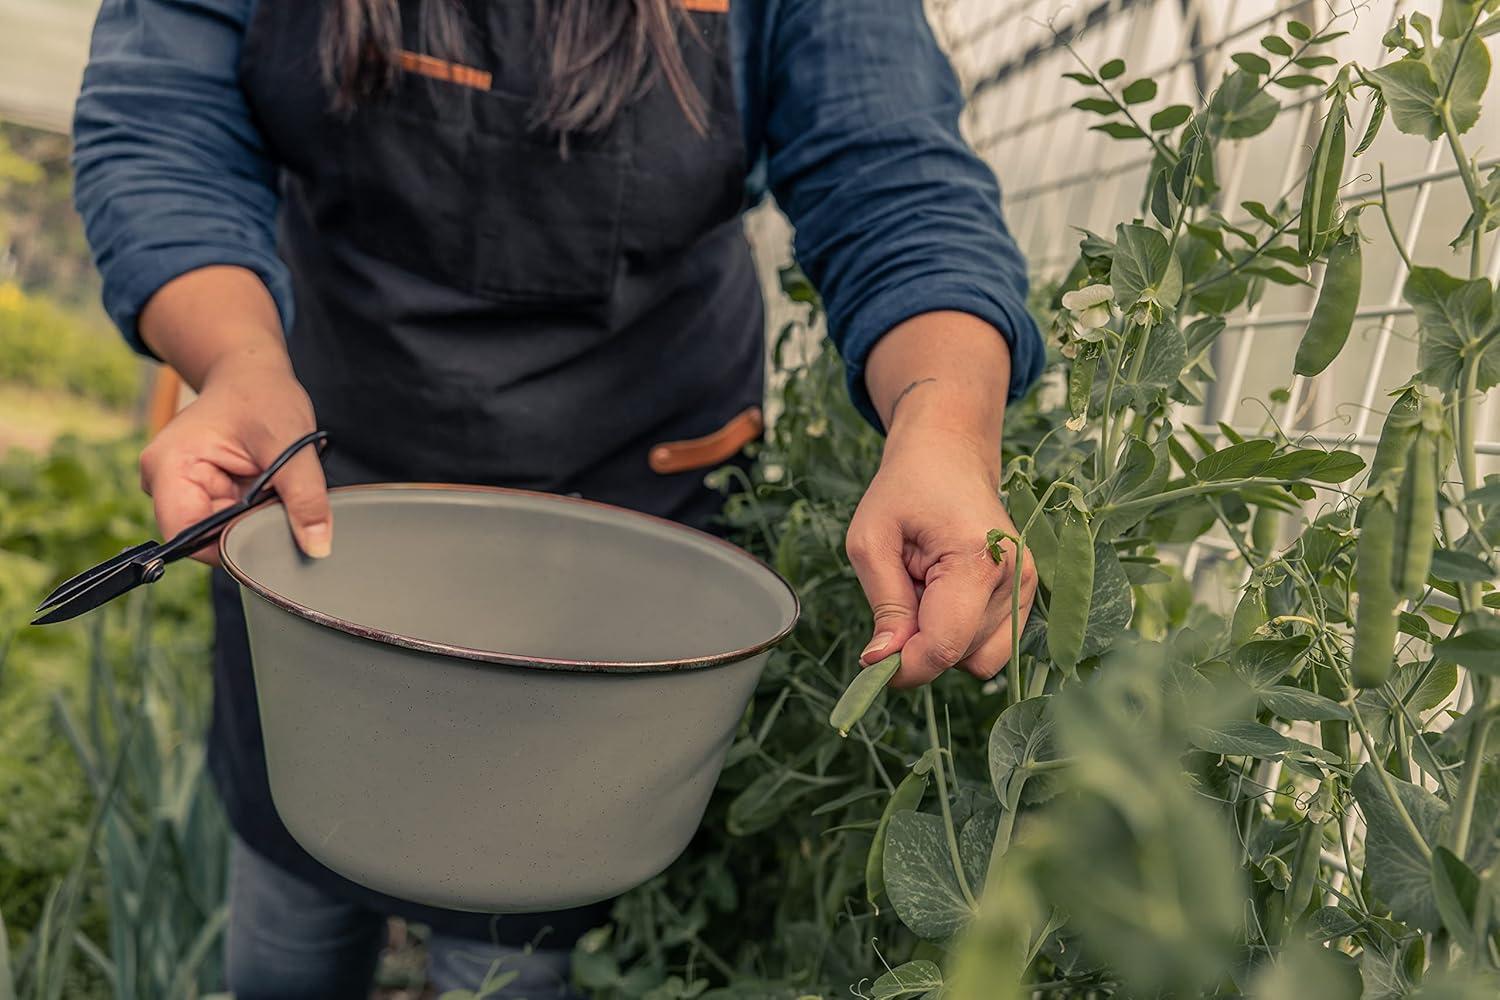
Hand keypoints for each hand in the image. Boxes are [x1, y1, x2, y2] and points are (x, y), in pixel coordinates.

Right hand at [140, 352, 329, 563]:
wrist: (251, 374)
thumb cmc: (263, 395)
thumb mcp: (291, 442)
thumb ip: (305, 497)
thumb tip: (316, 547)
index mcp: (168, 467)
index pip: (188, 538)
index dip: (231, 546)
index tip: (271, 531)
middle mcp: (161, 481)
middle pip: (205, 537)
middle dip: (247, 528)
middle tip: (278, 498)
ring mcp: (177, 487)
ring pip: (219, 531)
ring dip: (251, 518)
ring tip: (270, 486)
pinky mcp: (195, 491)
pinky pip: (226, 519)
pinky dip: (251, 511)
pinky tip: (264, 488)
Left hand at [846, 423, 1036, 687]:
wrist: (949, 454)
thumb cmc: (905, 488)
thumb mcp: (871, 539)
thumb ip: (883, 602)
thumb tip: (880, 662)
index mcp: (979, 560)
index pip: (944, 646)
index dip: (905, 667)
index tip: (872, 662)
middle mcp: (1016, 579)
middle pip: (959, 657)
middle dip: (919, 643)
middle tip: (900, 591)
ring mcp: (1027, 588)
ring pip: (976, 658)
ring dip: (940, 638)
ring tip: (923, 588)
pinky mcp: (1026, 595)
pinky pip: (989, 646)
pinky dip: (959, 633)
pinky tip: (943, 595)